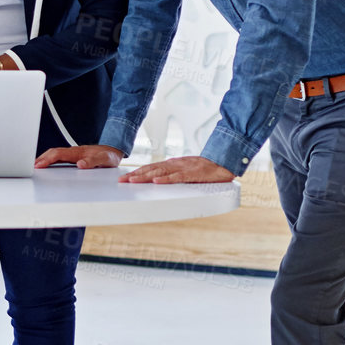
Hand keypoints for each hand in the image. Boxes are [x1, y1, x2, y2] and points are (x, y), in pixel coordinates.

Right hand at [34, 145, 122, 168]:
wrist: (114, 150)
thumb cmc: (109, 156)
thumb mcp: (105, 160)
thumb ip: (93, 162)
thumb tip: (80, 164)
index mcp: (78, 152)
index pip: (59, 154)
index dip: (47, 160)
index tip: (39, 165)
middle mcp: (74, 151)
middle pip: (53, 152)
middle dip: (41, 159)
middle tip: (31, 167)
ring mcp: (73, 153)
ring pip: (54, 154)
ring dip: (44, 159)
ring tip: (35, 166)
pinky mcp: (74, 156)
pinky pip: (59, 156)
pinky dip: (50, 159)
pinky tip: (46, 164)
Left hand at [120, 155, 235, 183]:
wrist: (223, 163)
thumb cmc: (204, 168)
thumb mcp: (185, 170)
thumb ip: (173, 173)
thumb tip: (159, 178)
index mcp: (172, 164)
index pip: (151, 168)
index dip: (137, 172)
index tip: (125, 178)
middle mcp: (174, 164)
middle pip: (151, 169)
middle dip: (135, 175)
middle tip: (122, 180)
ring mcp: (183, 168)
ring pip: (161, 172)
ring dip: (145, 176)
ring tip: (133, 181)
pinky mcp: (192, 173)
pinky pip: (177, 177)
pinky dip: (166, 179)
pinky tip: (156, 181)